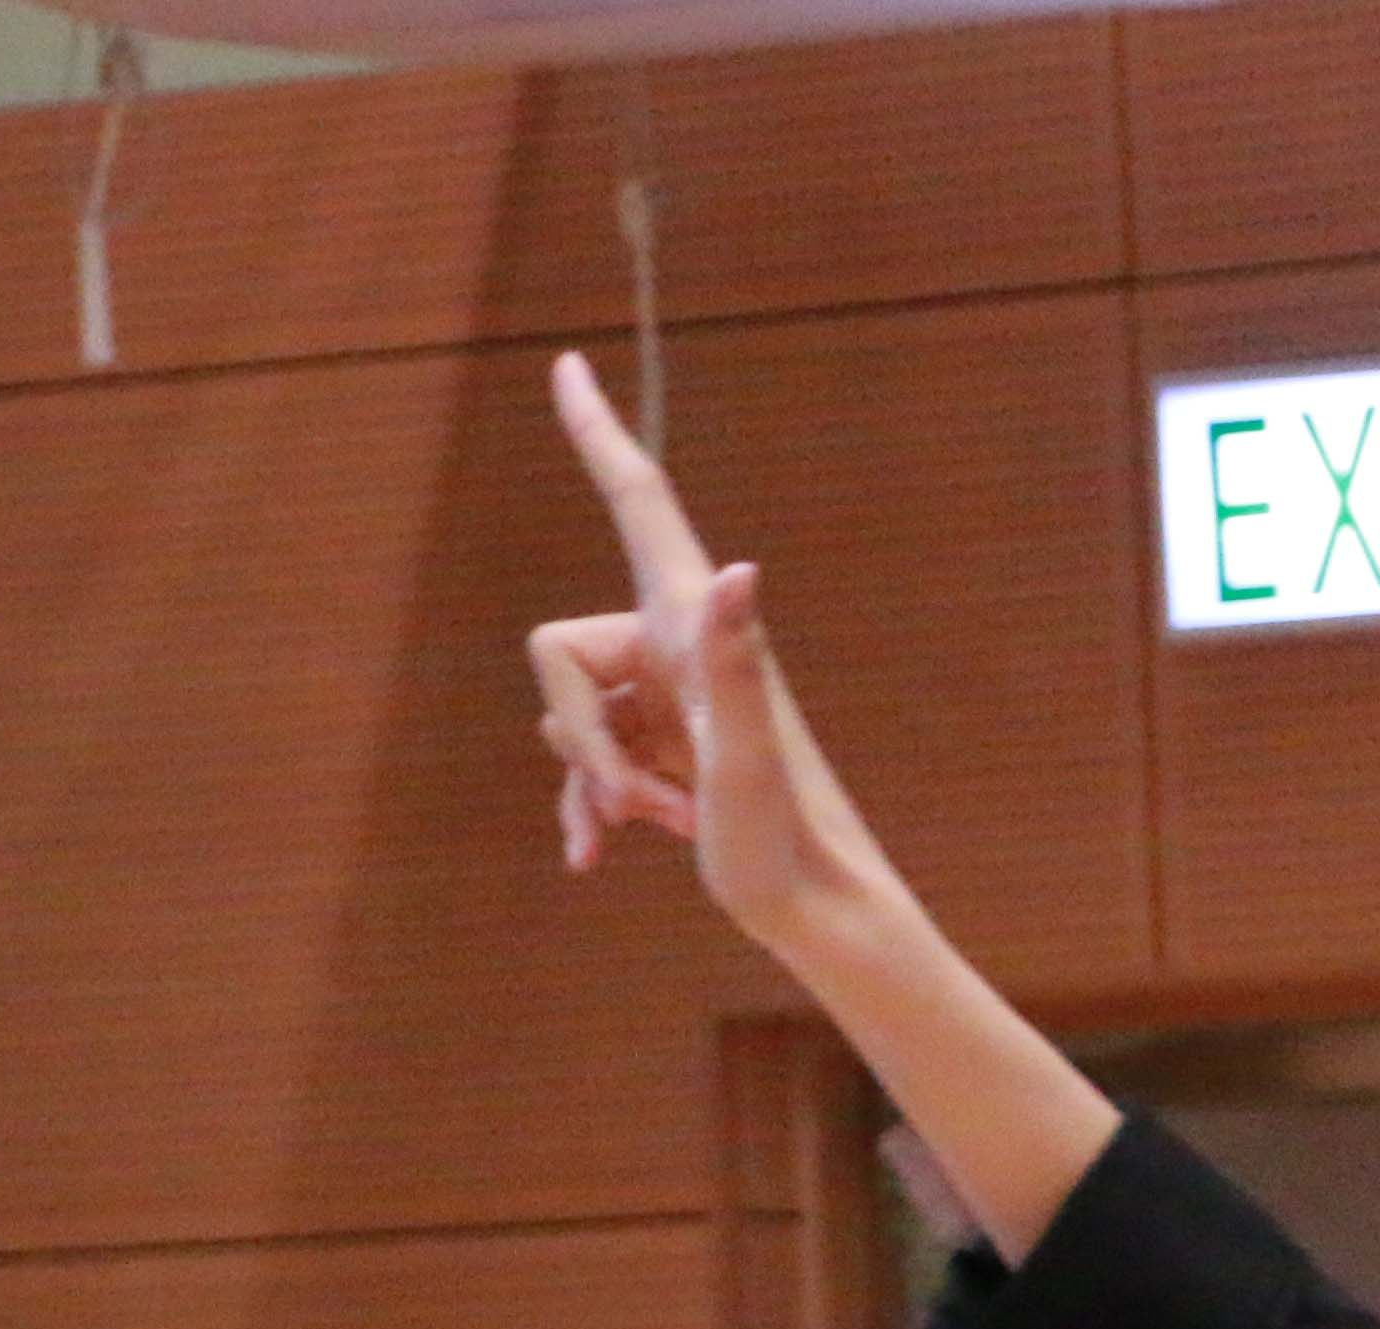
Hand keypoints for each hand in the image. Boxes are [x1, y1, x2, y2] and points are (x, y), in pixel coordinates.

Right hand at [531, 350, 859, 950]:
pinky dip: (589, 807)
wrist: (819, 913)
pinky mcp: (661, 749)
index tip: (566, 364)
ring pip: (567, 716)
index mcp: (692, 627)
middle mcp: (678, 649)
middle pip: (559, 656)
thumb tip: (735, 573)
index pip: (637, 504)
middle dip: (581, 739)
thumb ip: (734, 662)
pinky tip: (595, 859)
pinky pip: (588, 761)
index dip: (597, 436)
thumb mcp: (748, 757)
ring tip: (668, 825)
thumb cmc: (788, 841)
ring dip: (598, 782)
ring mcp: (666, 700)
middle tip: (649, 803)